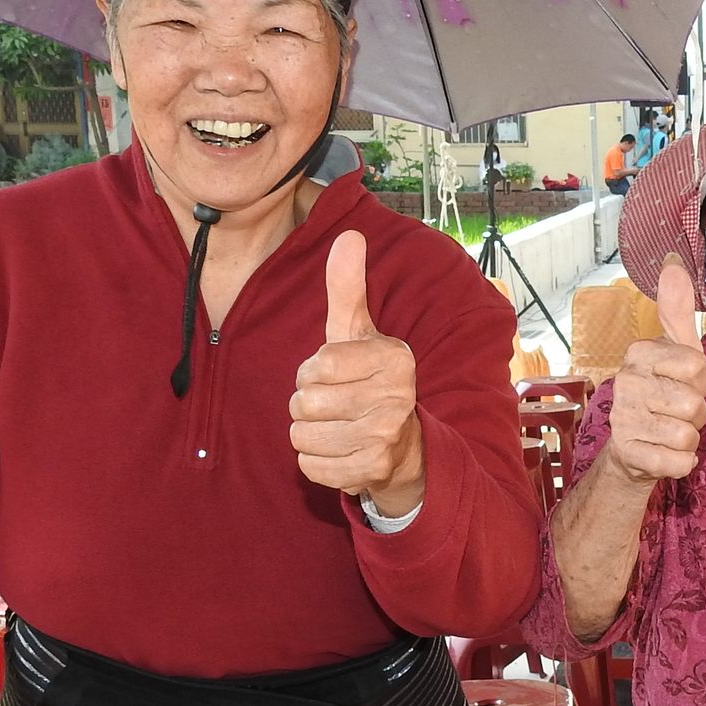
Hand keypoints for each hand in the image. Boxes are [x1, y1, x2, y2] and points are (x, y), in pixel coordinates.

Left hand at [291, 230, 425, 512]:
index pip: (317, 365)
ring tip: (336, 428)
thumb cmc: (368, 379)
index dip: (311, 372)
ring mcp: (388, 435)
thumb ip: (347, 287)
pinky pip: (311, 467)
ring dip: (309, 435)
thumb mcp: (357, 333)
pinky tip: (340, 452)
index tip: (333, 375)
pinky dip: (316, 463)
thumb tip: (350, 234)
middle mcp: (398, 396)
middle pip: (305, 402)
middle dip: (306, 406)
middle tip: (333, 406)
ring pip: (303, 436)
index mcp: (394, 357)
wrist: (403, 446)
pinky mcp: (374, 470)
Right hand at [601, 255, 705, 487]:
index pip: (696, 367)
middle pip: (694, 404)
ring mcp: (622, 420)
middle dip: (696, 414)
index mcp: (639, 354)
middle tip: (676, 412)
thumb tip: (673, 262)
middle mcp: (625, 383)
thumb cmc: (663, 394)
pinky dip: (680, 463)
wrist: (633, 449)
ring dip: (688, 439)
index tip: (683, 384)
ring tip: (670, 432)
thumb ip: (677, 310)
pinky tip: (664, 454)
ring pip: (687, 434)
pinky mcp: (627, 454)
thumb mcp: (675, 351)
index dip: (700, 382)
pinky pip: (678, 462)